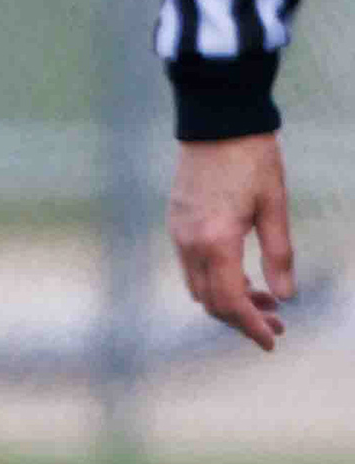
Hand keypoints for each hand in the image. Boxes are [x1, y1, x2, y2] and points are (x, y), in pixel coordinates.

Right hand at [170, 133, 294, 350]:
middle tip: (278, 324)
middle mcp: (189, 243)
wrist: (215, 122)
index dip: (251, 326)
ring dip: (229, 301)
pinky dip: (215, 281)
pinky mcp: (176, 223)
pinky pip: (192, 267)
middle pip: (210, 301)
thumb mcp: (275, 206)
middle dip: (242, 319)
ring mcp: (178, 233)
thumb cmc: (251, 160)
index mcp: (216, 241)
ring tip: (264, 300)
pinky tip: (241, 275)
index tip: (272, 341)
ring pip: (199, 286)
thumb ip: (279, 255)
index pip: (230, 301)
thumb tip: (286, 297)